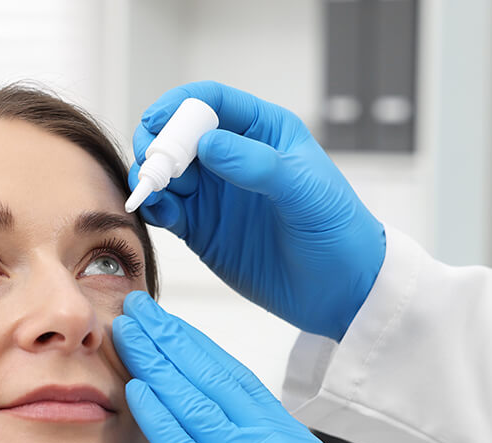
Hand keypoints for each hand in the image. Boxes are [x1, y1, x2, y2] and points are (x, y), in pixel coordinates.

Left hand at [113, 291, 410, 442]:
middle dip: (172, 338)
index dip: (197, 349)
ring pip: (199, 402)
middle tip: (137, 308)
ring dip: (158, 362)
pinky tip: (137, 389)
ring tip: (126, 330)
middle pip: (215, 377)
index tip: (168, 327)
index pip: (237, 381)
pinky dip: (161, 417)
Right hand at [129, 80, 384, 341]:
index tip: (157, 120)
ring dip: (152, 176)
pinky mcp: (202, 230)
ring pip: (167, 173)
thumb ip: (257, 165)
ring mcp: (215, 195)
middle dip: (158, 142)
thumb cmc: (337, 231)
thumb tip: (207, 144)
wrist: (340, 290)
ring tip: (153, 189)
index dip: (179, 105)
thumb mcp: (305, 191)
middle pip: (179, 134)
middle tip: (151, 162)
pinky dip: (154, 207)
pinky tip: (156, 211)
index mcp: (263, 132)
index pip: (212, 102)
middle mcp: (233, 158)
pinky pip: (167, 210)